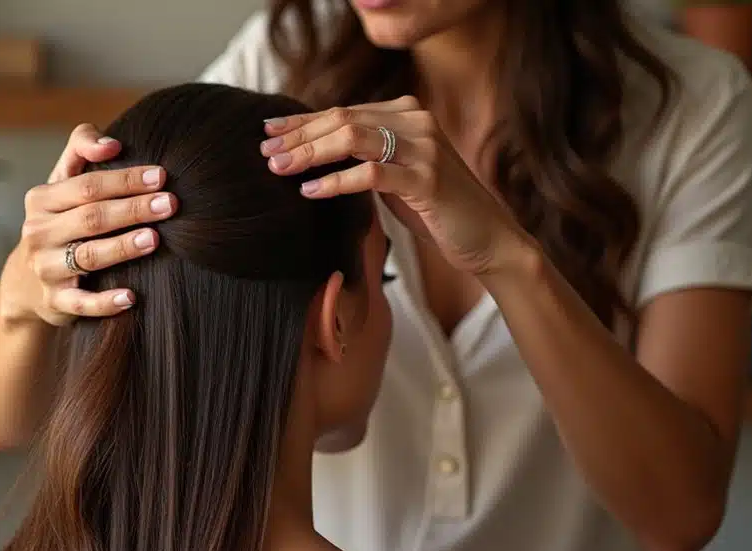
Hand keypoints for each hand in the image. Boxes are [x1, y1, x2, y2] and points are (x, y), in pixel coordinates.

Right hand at [1, 124, 177, 325]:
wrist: (27, 281)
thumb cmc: (60, 220)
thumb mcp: (62, 183)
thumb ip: (81, 150)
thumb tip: (112, 143)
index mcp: (42, 200)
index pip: (87, 186)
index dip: (125, 180)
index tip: (161, 176)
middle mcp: (40, 233)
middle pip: (91, 218)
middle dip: (133, 209)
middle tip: (169, 204)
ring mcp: (47, 269)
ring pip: (88, 256)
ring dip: (122, 248)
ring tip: (154, 239)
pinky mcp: (56, 302)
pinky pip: (82, 303)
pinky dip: (105, 302)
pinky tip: (131, 297)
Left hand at [260, 96, 531, 274]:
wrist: (486, 238)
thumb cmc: (436, 210)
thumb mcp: (395, 176)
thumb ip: (365, 158)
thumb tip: (312, 153)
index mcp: (407, 114)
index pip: (344, 111)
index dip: (302, 121)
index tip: (269, 132)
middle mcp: (417, 122)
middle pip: (343, 119)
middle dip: (299, 135)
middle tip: (265, 152)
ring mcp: (425, 148)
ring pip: (353, 138)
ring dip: (310, 153)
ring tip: (280, 168)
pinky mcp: (427, 179)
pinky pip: (371, 173)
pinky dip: (336, 181)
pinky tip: (310, 191)